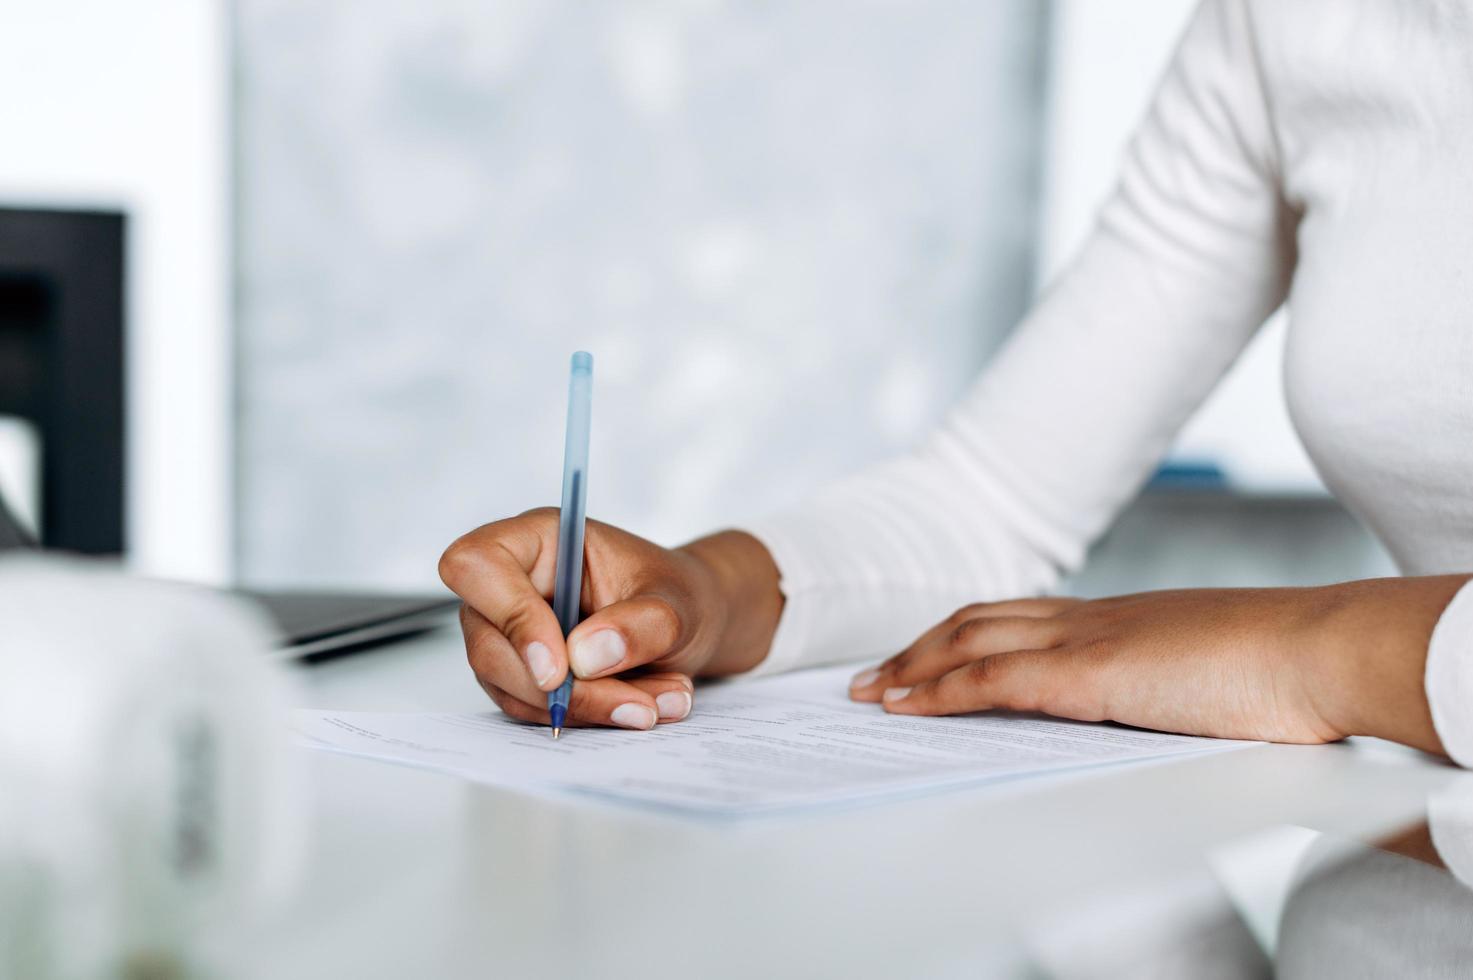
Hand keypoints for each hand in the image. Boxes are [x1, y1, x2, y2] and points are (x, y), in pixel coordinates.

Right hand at [439, 511, 781, 729]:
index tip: (559, 668)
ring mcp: (508, 631)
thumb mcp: (679, 604)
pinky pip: (532, 708)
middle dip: (561, 689)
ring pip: (510, 686)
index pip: (478, 564)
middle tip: (635, 705)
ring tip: (657, 703)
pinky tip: (641, 705)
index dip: (509, 617)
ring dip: (585, 708)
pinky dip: (586, 717)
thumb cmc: (677, 594)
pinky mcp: (520, 673)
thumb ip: (640, 624)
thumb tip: (586, 656)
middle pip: (488, 643)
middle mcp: (513, 582)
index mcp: (540, 539)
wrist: (689, 624)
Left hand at [848, 576, 1472, 751]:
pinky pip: (991, 681)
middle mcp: (1088, 620)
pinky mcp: (1088, 674)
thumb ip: (1156, 688)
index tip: (925, 656)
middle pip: (978, 622)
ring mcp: (1084, 641)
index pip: (1016, 619)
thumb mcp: (1200, 678)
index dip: (962, 635)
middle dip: (918, 648)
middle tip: (874, 676)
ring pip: (970, 643)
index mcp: (1115, 620)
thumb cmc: (1280, 670)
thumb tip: (1138, 711)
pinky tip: (906, 706)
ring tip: (871, 692)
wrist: (1319, 649)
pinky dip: (939, 691)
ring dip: (912, 667)